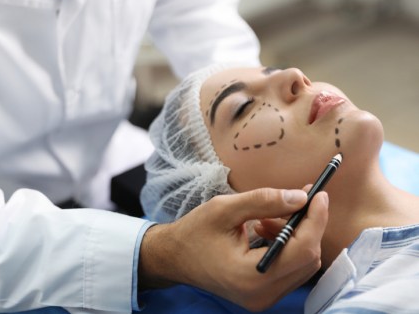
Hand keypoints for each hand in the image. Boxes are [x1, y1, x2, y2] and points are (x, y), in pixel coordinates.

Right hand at [138, 188, 328, 310]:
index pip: (301, 249)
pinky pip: (290, 270)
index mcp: (250, 275)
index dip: (315, 220)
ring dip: (296, 235)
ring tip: (268, 217)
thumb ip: (264, 201)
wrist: (173, 257)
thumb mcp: (225, 208)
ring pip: (303, 265)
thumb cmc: (194, 232)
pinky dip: (288, 247)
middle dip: (307, 225)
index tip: (319, 194)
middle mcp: (261, 295)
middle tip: (297, 199)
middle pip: (308, 259)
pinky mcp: (262, 296)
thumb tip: (301, 196)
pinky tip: (265, 230)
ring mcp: (263, 299)